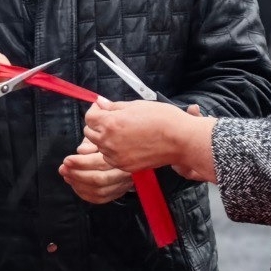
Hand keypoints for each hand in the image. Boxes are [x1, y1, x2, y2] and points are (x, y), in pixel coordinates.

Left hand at [58, 138, 134, 203]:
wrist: (128, 151)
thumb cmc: (109, 143)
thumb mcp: (100, 138)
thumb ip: (90, 143)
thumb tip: (81, 151)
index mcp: (122, 157)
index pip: (100, 163)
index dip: (81, 163)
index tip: (67, 160)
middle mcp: (125, 173)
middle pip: (99, 179)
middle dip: (77, 175)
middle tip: (63, 169)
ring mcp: (123, 185)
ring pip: (99, 191)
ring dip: (79, 185)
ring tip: (66, 175)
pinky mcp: (118, 192)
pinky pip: (100, 198)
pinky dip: (85, 194)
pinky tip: (74, 185)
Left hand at [82, 98, 213, 179]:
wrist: (180, 139)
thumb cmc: (162, 119)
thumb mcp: (136, 105)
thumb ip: (114, 106)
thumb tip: (101, 103)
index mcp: (110, 123)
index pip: (89, 117)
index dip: (95, 110)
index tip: (102, 108)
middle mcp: (110, 142)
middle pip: (90, 133)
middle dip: (97, 125)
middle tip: (111, 119)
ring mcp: (116, 156)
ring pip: (100, 146)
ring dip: (105, 139)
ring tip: (122, 132)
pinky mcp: (125, 167)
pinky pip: (111, 158)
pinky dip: (114, 151)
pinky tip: (127, 144)